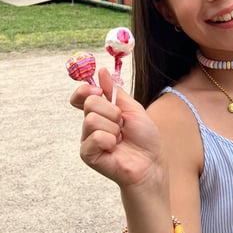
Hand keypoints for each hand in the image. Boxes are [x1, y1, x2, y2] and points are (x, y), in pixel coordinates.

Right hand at [76, 68, 163, 188]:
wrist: (151, 161)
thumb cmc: (144, 137)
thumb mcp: (132, 108)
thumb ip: (114, 91)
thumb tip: (101, 71)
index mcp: (101, 111)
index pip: (81, 95)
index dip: (86, 90)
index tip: (99, 90)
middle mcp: (91, 124)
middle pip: (90, 103)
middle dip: (113, 111)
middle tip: (122, 124)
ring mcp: (88, 139)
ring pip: (92, 119)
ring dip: (114, 128)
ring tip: (120, 138)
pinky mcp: (88, 154)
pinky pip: (96, 137)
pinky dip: (110, 141)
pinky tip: (115, 149)